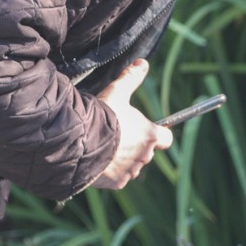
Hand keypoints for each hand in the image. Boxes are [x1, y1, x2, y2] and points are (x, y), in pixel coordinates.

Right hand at [91, 59, 172, 187]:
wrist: (80, 142)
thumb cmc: (101, 116)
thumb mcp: (116, 92)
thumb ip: (131, 78)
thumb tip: (143, 63)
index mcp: (150, 135)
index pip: (165, 138)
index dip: (157, 133)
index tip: (145, 129)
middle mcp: (145, 156)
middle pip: (146, 151)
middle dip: (134, 145)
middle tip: (116, 134)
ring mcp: (131, 171)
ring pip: (131, 165)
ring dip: (122, 158)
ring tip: (103, 146)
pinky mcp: (117, 183)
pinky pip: (117, 177)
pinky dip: (110, 171)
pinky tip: (97, 159)